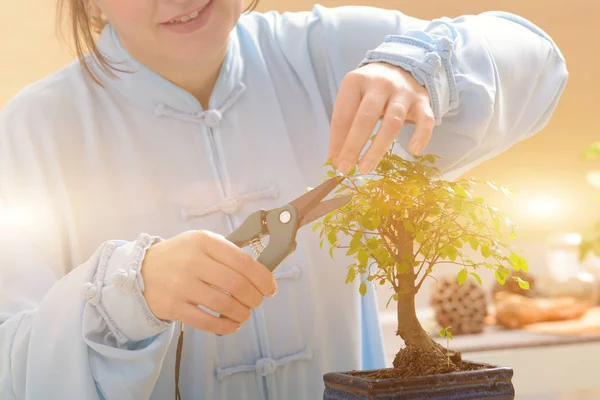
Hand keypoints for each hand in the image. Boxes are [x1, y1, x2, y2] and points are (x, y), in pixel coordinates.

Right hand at [141, 230, 277, 334]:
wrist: (141, 270)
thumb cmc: (181, 256)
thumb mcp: (201, 242)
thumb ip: (228, 252)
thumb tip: (261, 273)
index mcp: (203, 241)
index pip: (242, 261)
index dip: (262, 278)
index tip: (270, 288)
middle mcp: (192, 261)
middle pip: (236, 284)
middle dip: (254, 297)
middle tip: (257, 301)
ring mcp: (181, 285)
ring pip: (224, 304)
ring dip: (242, 313)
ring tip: (245, 313)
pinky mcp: (172, 306)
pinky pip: (206, 322)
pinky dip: (226, 326)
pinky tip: (233, 324)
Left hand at [328, 62, 434, 174]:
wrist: (400, 68)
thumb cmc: (370, 90)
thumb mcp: (353, 98)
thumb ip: (344, 123)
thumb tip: (335, 158)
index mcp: (356, 82)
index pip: (343, 115)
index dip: (337, 141)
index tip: (334, 162)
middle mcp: (380, 84)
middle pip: (366, 118)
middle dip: (353, 146)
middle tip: (345, 169)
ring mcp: (403, 92)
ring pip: (392, 122)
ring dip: (378, 148)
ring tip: (366, 168)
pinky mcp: (422, 101)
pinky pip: (425, 120)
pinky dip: (421, 135)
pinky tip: (413, 151)